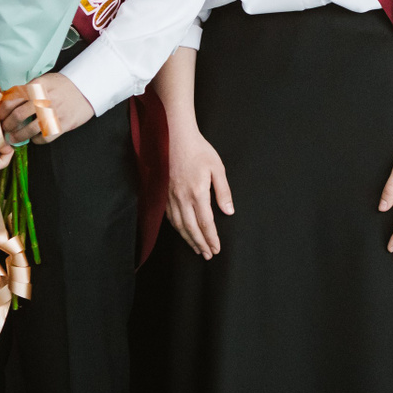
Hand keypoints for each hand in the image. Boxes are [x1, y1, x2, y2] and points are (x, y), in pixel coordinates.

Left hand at [4, 72, 93, 143]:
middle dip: (7, 126)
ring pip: (29, 130)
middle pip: (17, 116)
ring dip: (18, 136)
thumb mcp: (43, 80)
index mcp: (36, 86)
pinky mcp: (63, 124)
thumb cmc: (62, 85)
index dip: (1, 112)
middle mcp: (43, 99)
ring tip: (14, 138)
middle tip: (4, 130)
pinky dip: (37, 140)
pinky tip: (35, 138)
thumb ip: (26, 89)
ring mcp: (54, 112)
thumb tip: (4, 100)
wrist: (87, 88)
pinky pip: (44, 137)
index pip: (11, 100)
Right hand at [165, 120, 232, 259]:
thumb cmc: (198, 150)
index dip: (211, 238)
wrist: (174, 137)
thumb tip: (228, 211)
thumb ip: (223, 191)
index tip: (216, 249)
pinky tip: (183, 232)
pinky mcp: (163, 194)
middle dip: (200, 244)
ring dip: (189, 239)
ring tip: (197, 249)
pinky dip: (178, 229)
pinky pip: (170, 217)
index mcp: (197, 193)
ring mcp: (170, 197)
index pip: (206, 223)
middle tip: (208, 255)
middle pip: (192, 228)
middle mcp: (182, 198)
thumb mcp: (217, 168)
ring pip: (179, 225)